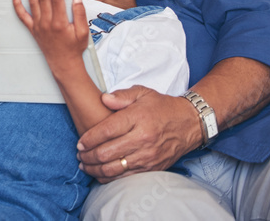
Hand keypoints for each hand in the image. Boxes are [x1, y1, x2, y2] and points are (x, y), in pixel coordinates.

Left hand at [12, 0, 88, 69]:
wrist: (63, 63)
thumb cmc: (74, 47)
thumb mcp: (83, 32)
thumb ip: (80, 15)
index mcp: (60, 23)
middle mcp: (47, 23)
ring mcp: (38, 26)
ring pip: (33, 3)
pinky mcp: (32, 29)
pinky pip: (22, 16)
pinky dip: (17, 6)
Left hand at [76, 86, 201, 182]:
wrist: (190, 123)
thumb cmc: (162, 107)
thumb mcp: (143, 93)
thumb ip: (121, 95)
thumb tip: (103, 99)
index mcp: (138, 118)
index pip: (106, 131)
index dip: (89, 139)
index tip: (79, 143)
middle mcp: (142, 139)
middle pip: (107, 152)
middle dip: (88, 156)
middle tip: (79, 155)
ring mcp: (148, 155)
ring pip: (115, 168)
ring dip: (96, 169)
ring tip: (85, 166)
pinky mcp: (153, 167)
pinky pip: (127, 176)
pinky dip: (110, 177)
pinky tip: (100, 173)